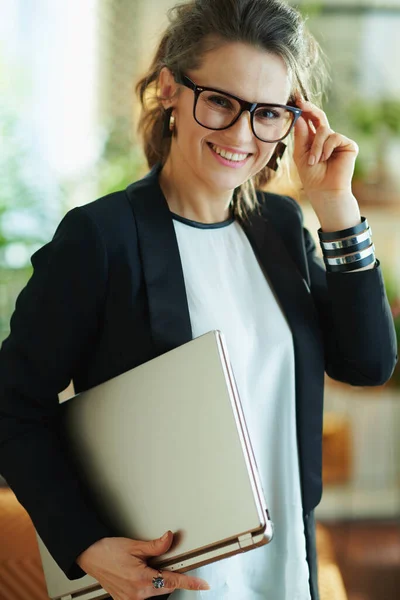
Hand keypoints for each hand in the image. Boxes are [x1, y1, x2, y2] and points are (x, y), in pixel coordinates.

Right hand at [76, 532, 209, 599]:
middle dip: (167, 575)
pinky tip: (137, 575)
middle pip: (164, 587)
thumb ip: (156, 546)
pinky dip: (146, 586)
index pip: (172, 581)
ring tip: (141, 566)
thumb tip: (170, 539)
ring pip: (154, 592)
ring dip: (155, 581)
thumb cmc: (108, 550)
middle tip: (155, 562)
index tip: (202, 584)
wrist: (89, 555)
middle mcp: (136, 594)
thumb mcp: (134, 545)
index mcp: (141, 579)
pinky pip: (142, 596)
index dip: (190, 582)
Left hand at [292, 98, 360, 230]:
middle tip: (301, 103)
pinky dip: (326, 148)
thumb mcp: (301, 154)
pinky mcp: (348, 145)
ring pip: (324, 130)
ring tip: (314, 161)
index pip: (310, 121)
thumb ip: (301, 136)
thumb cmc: (311, 176)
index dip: (304, 110)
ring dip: (316, 146)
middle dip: (310, 109)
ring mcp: (338, 141)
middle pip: (319, 117)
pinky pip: (334, 137)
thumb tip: (299, 116)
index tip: (296, 100)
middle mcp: (327, 138)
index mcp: (314, 139)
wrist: (324, 191)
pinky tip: (325, 159)